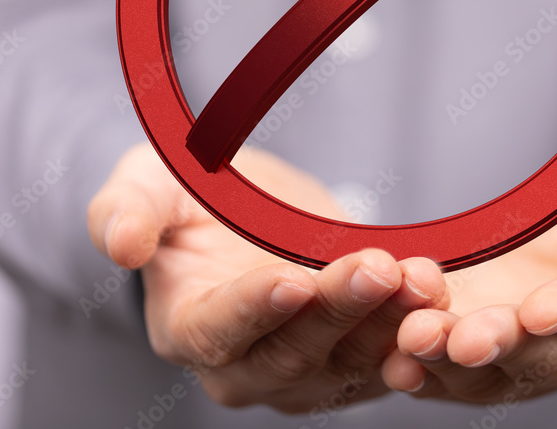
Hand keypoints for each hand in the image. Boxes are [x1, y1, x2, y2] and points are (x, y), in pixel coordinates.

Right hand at [87, 143, 447, 411]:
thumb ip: (126, 211)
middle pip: (295, 350)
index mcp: (189, 328)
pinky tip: (438, 291)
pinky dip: (413, 327)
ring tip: (423, 277)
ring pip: (349, 358)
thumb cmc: (185, 200)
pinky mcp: (350, 358)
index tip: (290, 280)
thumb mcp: (145, 186)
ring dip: (388, 321)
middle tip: (378, 268)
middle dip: (338, 309)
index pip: (219, 330)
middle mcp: (246, 367)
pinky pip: (385, 353)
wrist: (240, 213)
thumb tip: (117, 244)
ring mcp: (303, 370)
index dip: (255, 309)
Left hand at [381, 148, 556, 400]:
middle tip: (457, 337)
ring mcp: (527, 355)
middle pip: (541, 357)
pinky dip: (424, 370)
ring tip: (412, 341)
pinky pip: (453, 374)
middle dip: (497, 346)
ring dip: (448, 362)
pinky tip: (392, 360)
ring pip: (491, 375)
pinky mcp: (483, 349)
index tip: (537, 310)